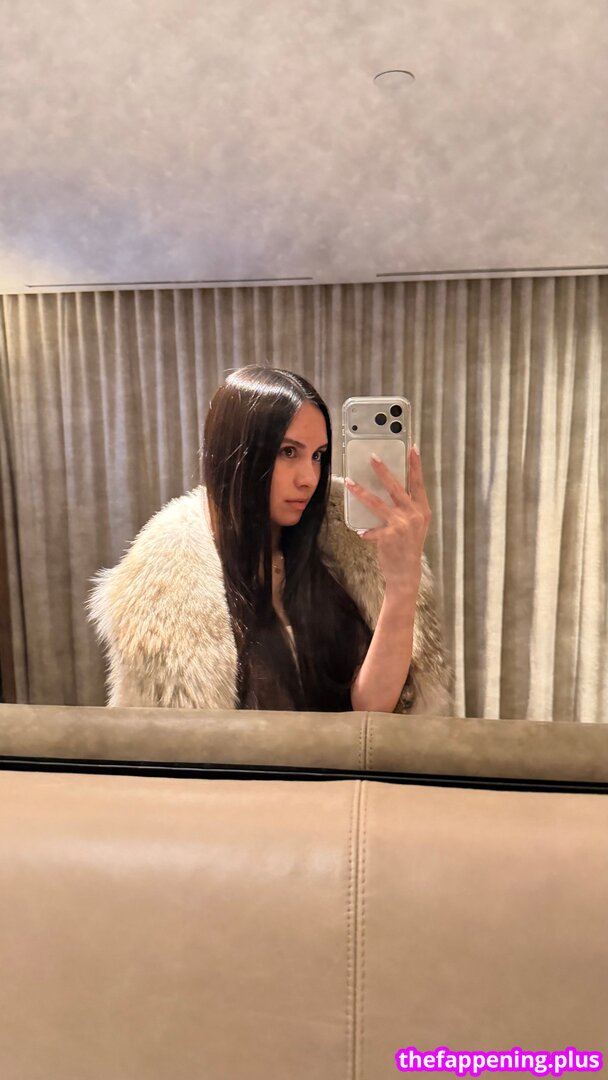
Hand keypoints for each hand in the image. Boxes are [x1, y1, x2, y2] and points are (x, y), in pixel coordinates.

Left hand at [344, 447, 430, 592]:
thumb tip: (390, 491)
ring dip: (361, 492)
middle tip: (373, 457)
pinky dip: (365, 531)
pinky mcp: (388, 535)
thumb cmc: (409, 547)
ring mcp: (401, 524)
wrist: (406, 572)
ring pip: (377, 503)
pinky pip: (370, 528)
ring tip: (350, 482)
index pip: (418, 483)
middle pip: (395, 487)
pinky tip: (360, 532)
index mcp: (422, 510)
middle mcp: (414, 515)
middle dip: (383, 471)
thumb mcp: (416, 526)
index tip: (412, 448)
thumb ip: (408, 509)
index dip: (415, 466)